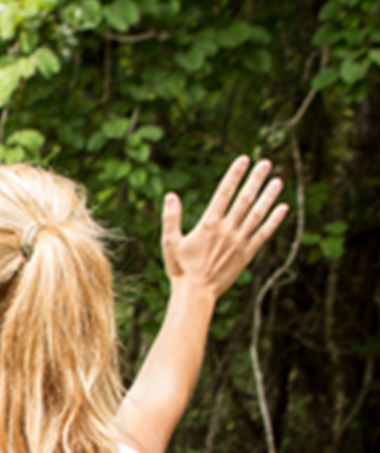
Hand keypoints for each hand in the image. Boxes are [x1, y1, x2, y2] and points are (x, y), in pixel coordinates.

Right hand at [162, 155, 287, 299]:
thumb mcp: (169, 242)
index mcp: (208, 224)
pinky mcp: (247, 253)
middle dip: (256, 179)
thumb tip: (171, 195)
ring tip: (278, 181)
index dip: (235, 175)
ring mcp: (240, 241)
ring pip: (258, 213)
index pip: (224, 193)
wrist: (196, 293)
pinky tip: (282, 208)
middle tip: (266, 163)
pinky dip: (274, 220)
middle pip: (245, 199)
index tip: (244, 159)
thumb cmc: (180, 268)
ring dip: (269, 196)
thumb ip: (170, 218)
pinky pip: (264, 233)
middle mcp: (227, 229)